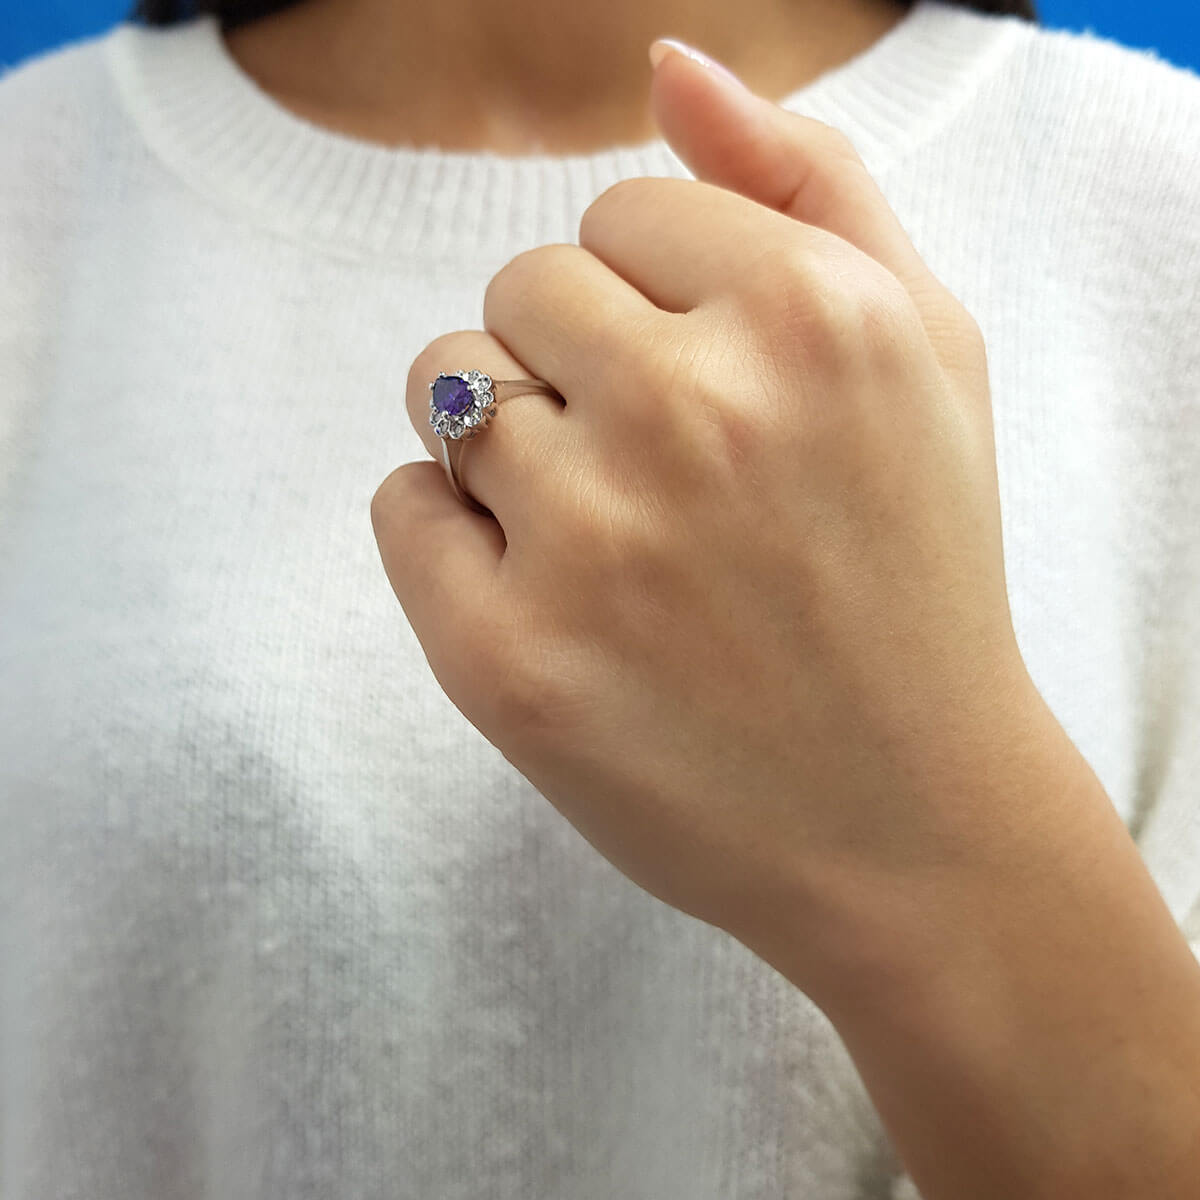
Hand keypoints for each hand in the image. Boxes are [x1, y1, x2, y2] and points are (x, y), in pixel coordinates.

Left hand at [371, 42, 1062, 1004]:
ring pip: (445, 385)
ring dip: (506, 439)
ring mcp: (591, 544)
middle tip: (659, 472)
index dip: (656, 300)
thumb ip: (809, 183)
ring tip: (606, 533)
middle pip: (520, 286)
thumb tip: (667, 66)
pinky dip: (451, 534)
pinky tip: (549, 594)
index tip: (706, 390)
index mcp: (810, 318)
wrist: (907, 819)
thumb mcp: (926, 353)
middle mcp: (696, 415)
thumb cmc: (915, 576)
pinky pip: (402, 504)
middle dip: (574, 360)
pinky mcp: (505, 659)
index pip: (620, 212)